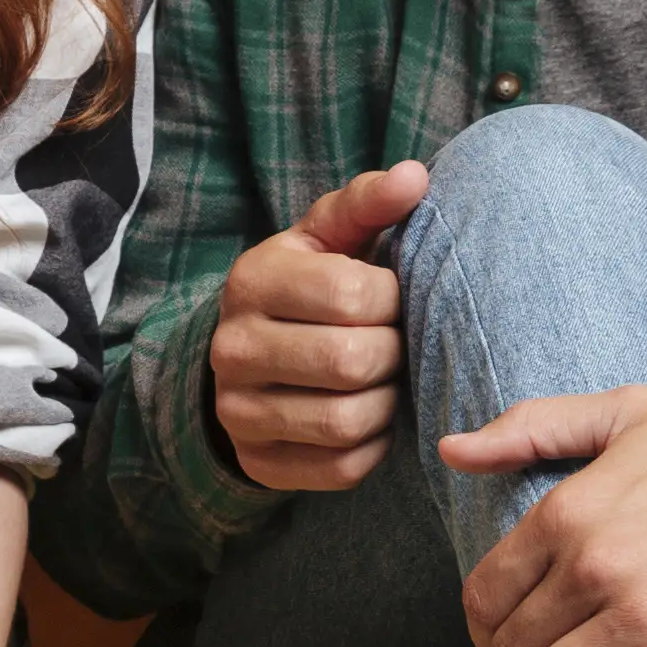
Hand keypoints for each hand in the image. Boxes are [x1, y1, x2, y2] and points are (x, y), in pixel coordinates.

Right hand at [211, 162, 425, 491]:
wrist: (247, 356)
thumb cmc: (307, 287)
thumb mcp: (328, 237)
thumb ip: (368, 204)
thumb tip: (414, 176)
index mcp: (253, 280)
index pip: (351, 295)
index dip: (393, 300)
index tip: (391, 299)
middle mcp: (232, 347)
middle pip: (351, 362)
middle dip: (394, 355)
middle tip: (396, 345)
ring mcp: (238, 412)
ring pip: (346, 422)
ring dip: (387, 405)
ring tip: (384, 383)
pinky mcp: (258, 461)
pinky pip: (340, 469)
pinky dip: (372, 448)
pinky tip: (369, 420)